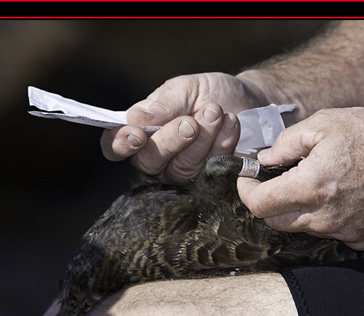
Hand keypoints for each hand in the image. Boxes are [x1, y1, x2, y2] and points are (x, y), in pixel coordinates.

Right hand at [100, 73, 267, 182]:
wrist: (248, 100)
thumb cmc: (209, 93)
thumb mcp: (185, 89)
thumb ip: (162, 106)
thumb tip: (132, 120)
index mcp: (142, 130)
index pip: (115, 146)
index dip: (120, 145)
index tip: (136, 135)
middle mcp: (157, 155)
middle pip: (148, 162)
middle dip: (171, 141)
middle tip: (191, 122)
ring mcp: (182, 170)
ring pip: (181, 168)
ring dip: (202, 139)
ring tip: (216, 112)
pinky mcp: (208, 179)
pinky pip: (210, 170)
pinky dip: (222, 144)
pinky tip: (231, 124)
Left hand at [237, 107, 363, 249]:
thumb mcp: (325, 124)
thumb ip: (286, 143)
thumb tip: (264, 159)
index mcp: (309, 187)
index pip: (259, 204)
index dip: (245, 191)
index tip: (247, 179)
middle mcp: (322, 217)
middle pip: (274, 221)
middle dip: (266, 201)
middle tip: (272, 180)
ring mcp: (341, 231)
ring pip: (300, 226)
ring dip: (295, 207)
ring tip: (311, 182)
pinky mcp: (358, 238)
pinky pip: (327, 231)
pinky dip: (322, 215)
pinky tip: (335, 195)